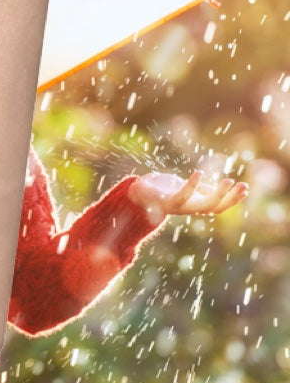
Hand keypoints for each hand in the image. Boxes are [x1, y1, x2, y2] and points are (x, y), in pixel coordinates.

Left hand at [128, 170, 247, 222]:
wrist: (136, 193)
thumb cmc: (161, 189)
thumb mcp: (182, 188)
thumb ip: (196, 190)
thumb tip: (211, 189)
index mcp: (194, 205)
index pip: (218, 206)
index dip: (232, 199)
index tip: (246, 188)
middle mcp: (188, 209)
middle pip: (215, 208)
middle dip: (231, 199)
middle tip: (243, 185)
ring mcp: (178, 207)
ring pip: (203, 206)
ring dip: (218, 195)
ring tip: (229, 180)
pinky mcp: (166, 201)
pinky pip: (182, 196)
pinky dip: (192, 186)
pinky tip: (199, 173)